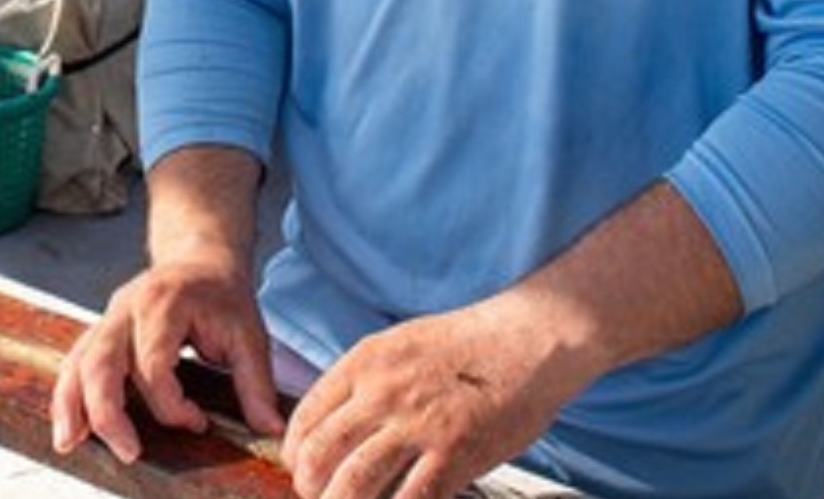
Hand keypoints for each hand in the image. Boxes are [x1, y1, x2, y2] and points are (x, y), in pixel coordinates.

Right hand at [50, 247, 284, 463]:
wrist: (200, 258)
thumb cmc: (222, 294)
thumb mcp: (249, 334)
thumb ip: (256, 383)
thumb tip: (268, 427)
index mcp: (164, 304)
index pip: (153, 365)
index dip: (172, 403)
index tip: (197, 422)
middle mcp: (127, 308)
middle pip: (102, 362)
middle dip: (109, 412)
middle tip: (129, 451)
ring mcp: (108, 318)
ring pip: (78, 362)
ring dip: (72, 404)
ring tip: (69, 443)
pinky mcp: (101, 331)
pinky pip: (76, 363)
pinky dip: (68, 394)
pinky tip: (68, 425)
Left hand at [280, 297, 588, 498]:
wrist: (528, 340)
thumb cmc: (468, 345)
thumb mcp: (399, 345)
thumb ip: (364, 382)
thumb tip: (334, 423)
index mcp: (364, 363)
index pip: (306, 418)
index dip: (295, 455)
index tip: (300, 471)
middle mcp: (382, 393)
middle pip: (319, 454)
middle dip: (309, 487)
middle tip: (318, 497)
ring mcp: (417, 425)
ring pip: (353, 483)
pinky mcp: (454, 454)